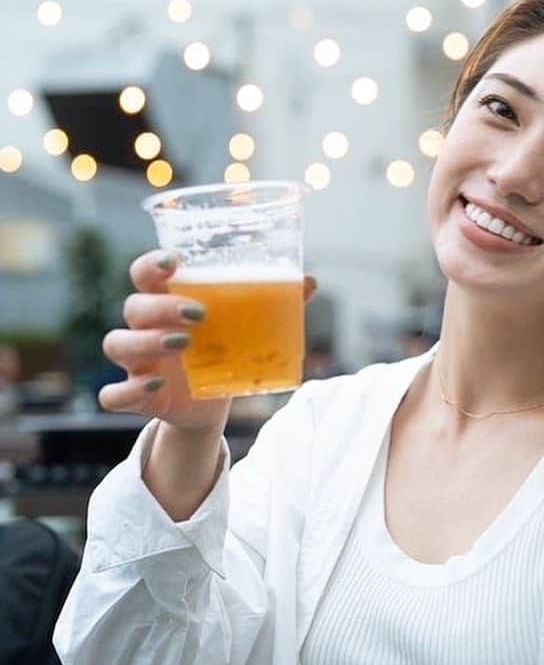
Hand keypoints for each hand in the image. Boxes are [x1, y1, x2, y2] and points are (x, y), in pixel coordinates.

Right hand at [98, 250, 317, 431]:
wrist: (212, 403)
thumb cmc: (223, 349)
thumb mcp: (246, 327)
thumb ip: (272, 304)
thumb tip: (308, 282)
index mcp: (167, 302)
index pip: (144, 274)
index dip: (152, 264)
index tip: (175, 261)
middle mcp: (145, 329)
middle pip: (133, 307)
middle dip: (161, 307)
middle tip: (199, 314)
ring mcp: (138, 363)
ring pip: (116, 344)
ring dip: (145, 342)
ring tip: (184, 344)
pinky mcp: (137, 396)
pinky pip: (112, 394)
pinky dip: (127, 391)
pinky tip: (156, 386)